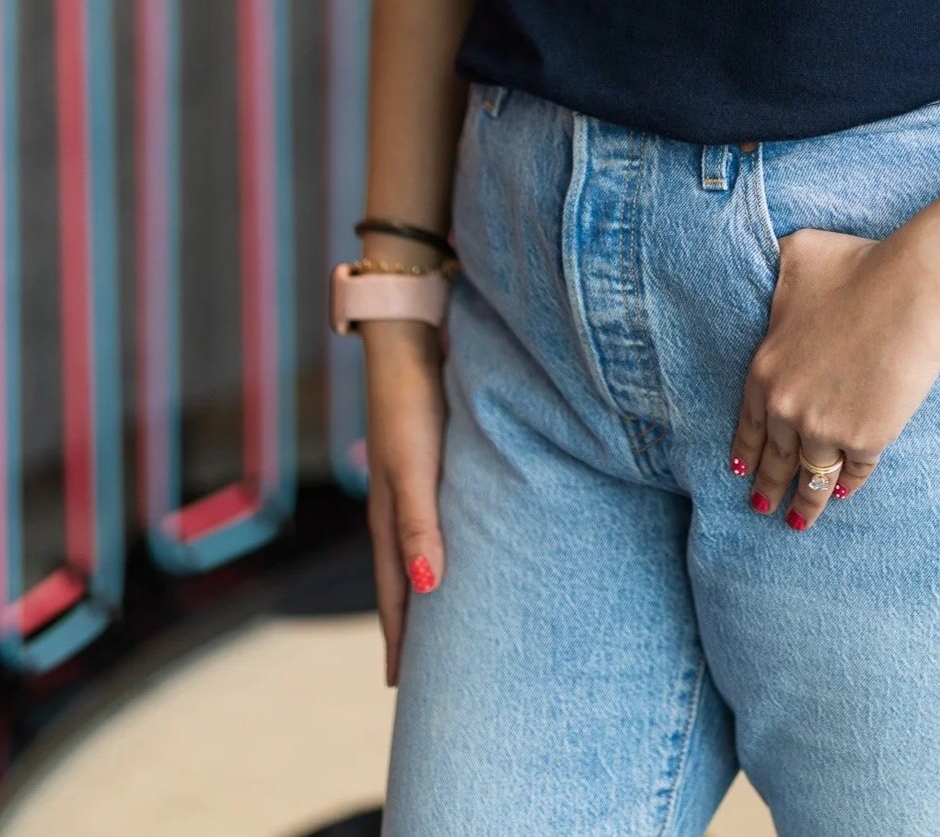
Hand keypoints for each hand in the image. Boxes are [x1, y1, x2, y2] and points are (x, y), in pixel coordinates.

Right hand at [362, 319, 448, 685]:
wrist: (410, 333)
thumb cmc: (411, 402)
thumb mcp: (414, 468)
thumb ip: (419, 526)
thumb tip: (426, 590)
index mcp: (389, 516)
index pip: (393, 594)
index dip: (399, 640)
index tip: (402, 687)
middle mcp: (401, 504)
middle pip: (406, 579)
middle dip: (413, 625)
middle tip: (429, 670)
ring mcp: (418, 480)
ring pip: (424, 548)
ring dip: (432, 586)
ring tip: (450, 619)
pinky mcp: (438, 457)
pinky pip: (442, 516)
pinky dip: (446, 545)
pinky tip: (469, 545)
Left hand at [729, 228, 939, 532]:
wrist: (912, 288)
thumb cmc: (855, 263)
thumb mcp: (795, 257)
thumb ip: (772, 274)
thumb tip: (764, 268)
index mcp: (764, 369)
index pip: (747, 425)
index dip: (745, 451)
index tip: (740, 473)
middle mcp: (788, 407)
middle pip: (776, 458)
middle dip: (768, 486)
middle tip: (761, 507)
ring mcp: (827, 427)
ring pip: (811, 476)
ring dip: (804, 502)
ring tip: (797, 521)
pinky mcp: (867, 438)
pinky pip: (854, 470)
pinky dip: (848, 485)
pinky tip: (842, 494)